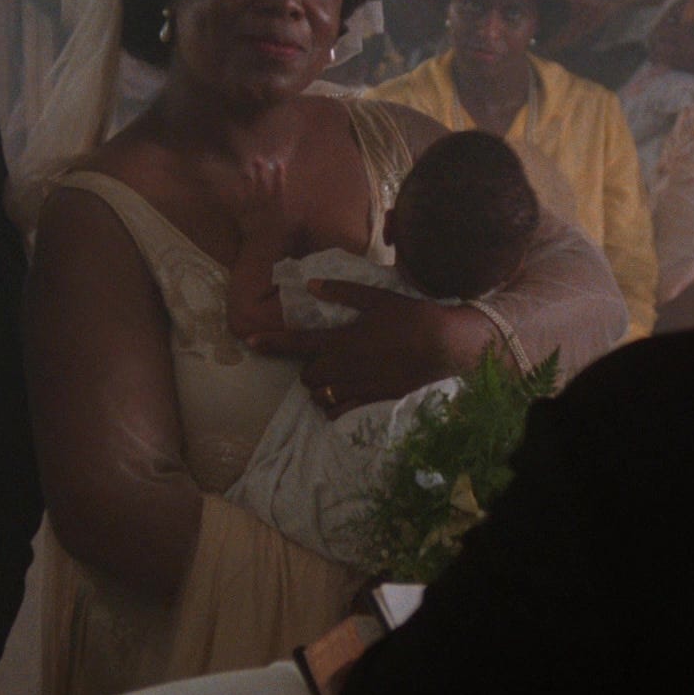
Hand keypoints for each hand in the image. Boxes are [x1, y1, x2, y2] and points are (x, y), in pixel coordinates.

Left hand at [232, 157, 292, 245]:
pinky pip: (237, 203)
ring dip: (247, 180)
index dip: (279, 174)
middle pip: (261, 184)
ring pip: (248, 191)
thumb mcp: (292, 227)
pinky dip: (234, 195)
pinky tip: (232, 188)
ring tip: (245, 170)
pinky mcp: (241, 216)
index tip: (279, 162)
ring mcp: (251, 210)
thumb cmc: (279, 240)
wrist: (261, 251)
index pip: (279, 186)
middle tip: (257, 158)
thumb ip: (298, 215)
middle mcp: (263, 206)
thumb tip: (306, 206)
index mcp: (277, 207)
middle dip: (259, 171)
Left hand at [248, 280, 493, 414]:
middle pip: (306, 376)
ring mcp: (358, 385)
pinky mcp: (373, 398)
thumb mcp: (376, 296)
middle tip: (320, 358)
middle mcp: (345, 366)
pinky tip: (341, 396)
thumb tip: (310, 284)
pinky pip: (341, 410)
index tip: (250, 341)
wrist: (443, 345)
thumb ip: (341, 292)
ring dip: (319, 388)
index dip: (271, 342)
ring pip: (320, 396)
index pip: (297, 343)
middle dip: (306, 368)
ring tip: (330, 377)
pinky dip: (334, 405)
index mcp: (342, 339)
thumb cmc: (409, 316)